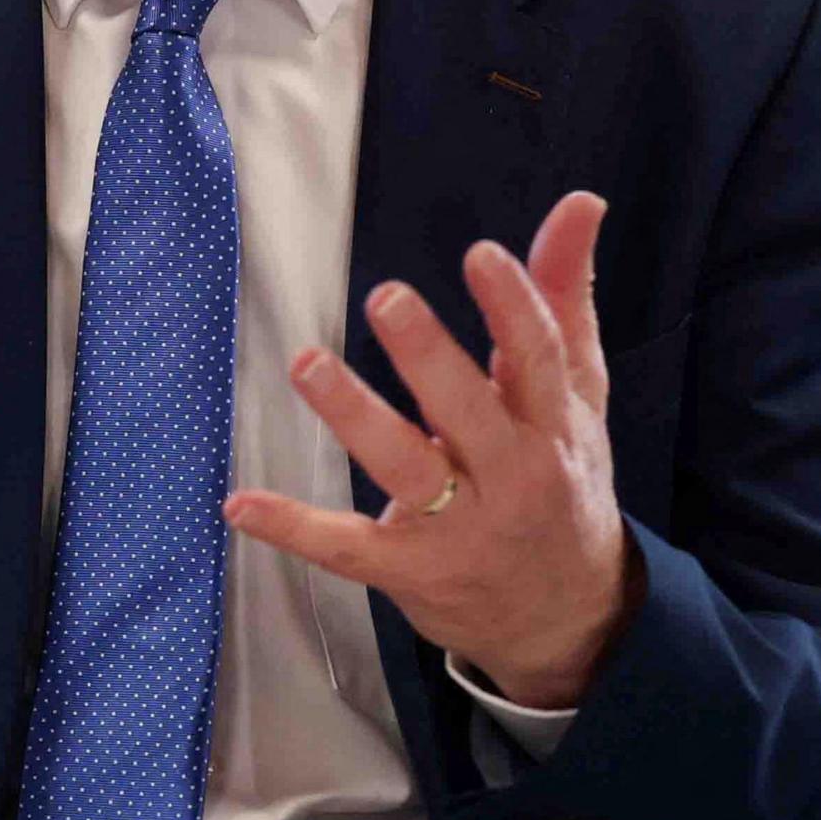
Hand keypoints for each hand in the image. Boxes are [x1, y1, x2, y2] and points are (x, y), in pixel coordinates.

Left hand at [223, 190, 640, 709]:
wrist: (570, 616)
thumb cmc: (562, 481)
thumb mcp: (576, 398)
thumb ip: (563, 302)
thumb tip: (580, 203)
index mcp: (553, 427)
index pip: (539, 361)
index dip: (513, 308)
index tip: (480, 255)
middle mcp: (511, 476)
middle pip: (468, 411)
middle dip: (429, 357)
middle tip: (386, 297)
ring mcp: (459, 528)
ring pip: (404, 466)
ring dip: (353, 415)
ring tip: (306, 363)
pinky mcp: (410, 572)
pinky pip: (347, 547)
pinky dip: (293, 527)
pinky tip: (240, 503)